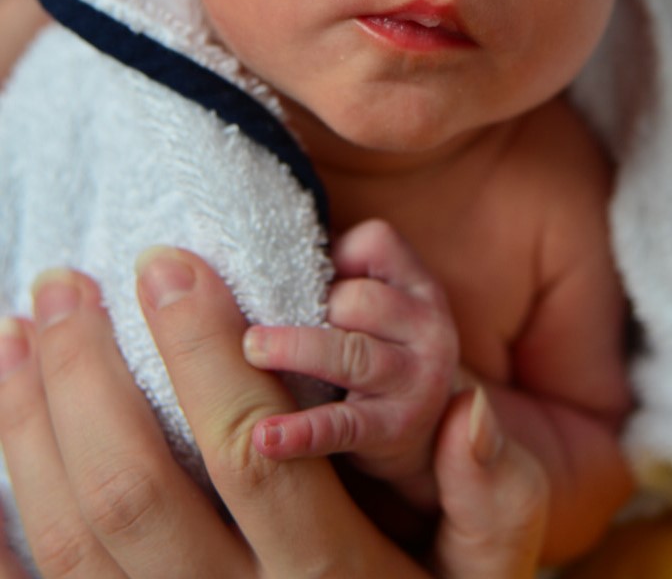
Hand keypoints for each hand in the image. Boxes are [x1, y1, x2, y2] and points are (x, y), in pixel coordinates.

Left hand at [0, 250, 546, 577]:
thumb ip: (493, 502)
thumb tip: (469, 407)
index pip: (251, 449)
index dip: (203, 350)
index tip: (170, 264)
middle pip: (137, 490)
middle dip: (89, 374)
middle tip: (64, 281)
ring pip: (72, 542)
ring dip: (30, 427)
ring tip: (17, 332)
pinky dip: (1, 528)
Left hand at [243, 219, 458, 502]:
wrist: (425, 439)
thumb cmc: (376, 353)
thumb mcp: (374, 309)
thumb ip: (329, 275)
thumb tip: (234, 252)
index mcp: (418, 286)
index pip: (377, 242)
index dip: (334, 253)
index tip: (300, 276)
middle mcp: (429, 327)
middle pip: (359, 298)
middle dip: (310, 309)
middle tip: (265, 324)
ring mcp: (417, 380)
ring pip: (351, 352)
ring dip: (295, 349)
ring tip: (251, 351)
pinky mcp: (394, 429)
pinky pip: (343, 425)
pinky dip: (302, 432)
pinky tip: (265, 437)